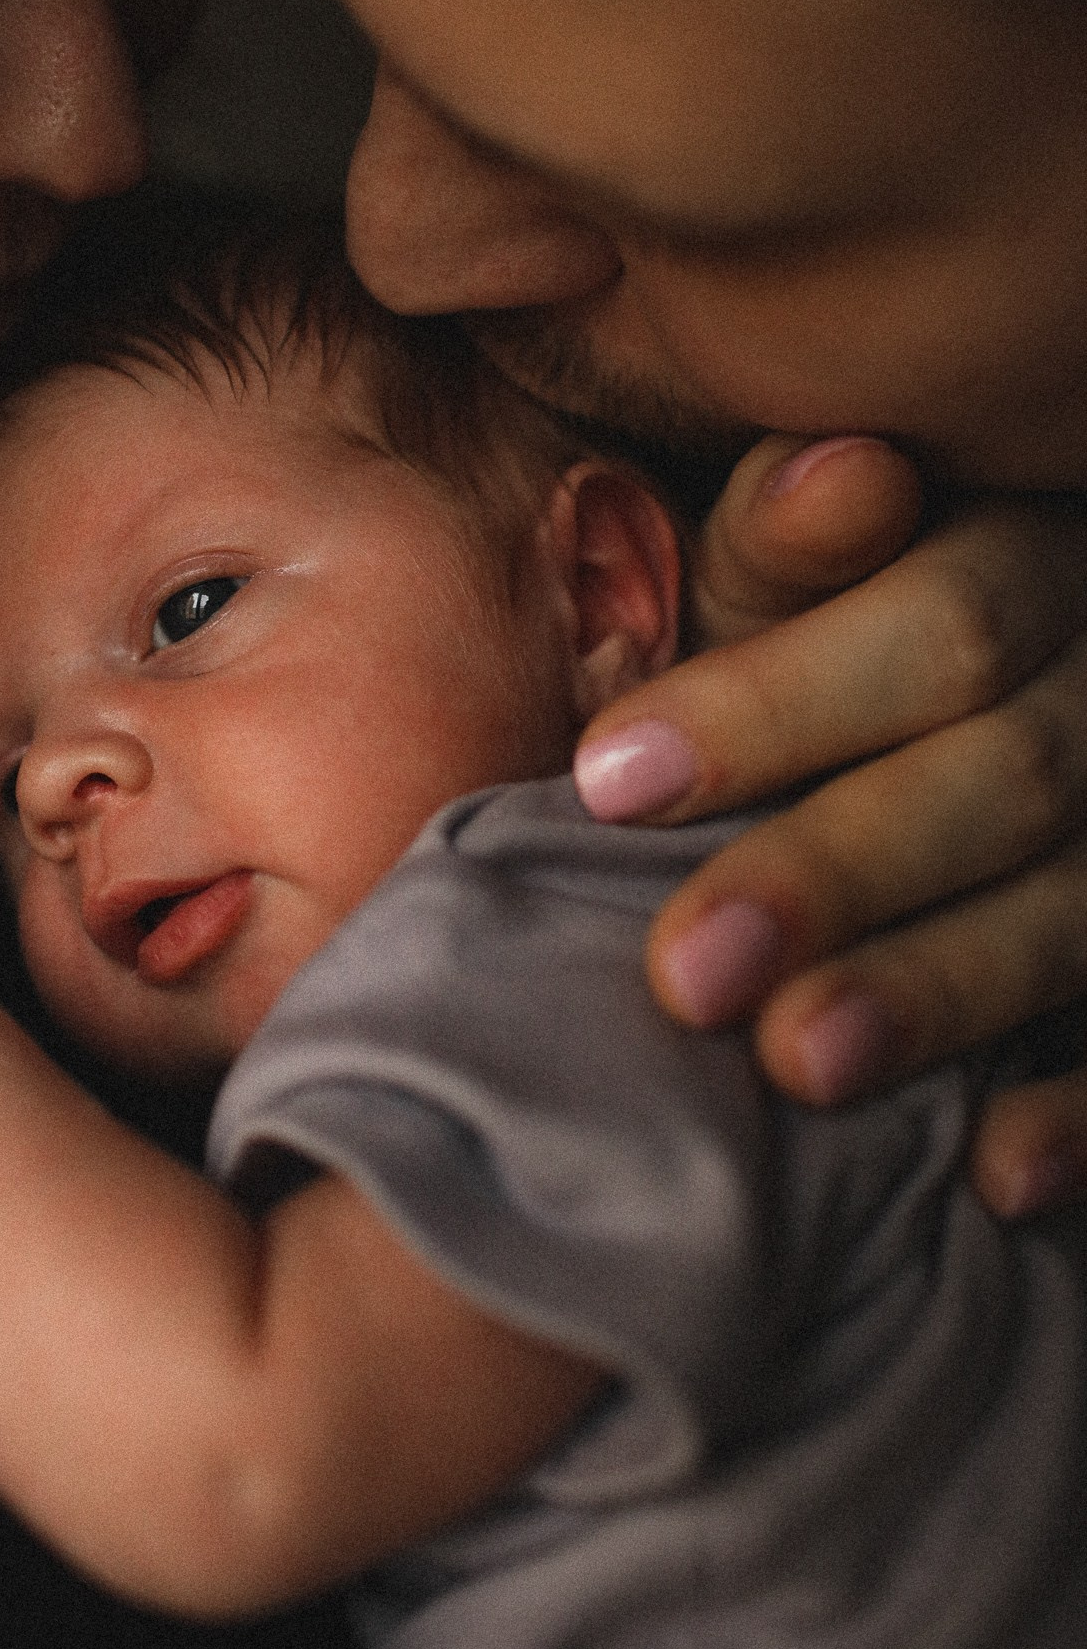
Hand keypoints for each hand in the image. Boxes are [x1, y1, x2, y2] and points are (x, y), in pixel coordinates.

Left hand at [572, 437, 1086, 1220]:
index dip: (774, 706)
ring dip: (938, 993)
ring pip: (1075, 911)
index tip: (609, 782)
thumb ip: (792, 544)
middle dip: (842, 872)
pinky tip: (996, 1175)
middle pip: (1012, 776)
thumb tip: (832, 473)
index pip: (938, 625)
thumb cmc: (829, 642)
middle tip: (691, 972)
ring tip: (800, 1066)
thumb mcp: (804, 573)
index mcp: (1026, 564)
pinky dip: (1078, 1109)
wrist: (943, 722)